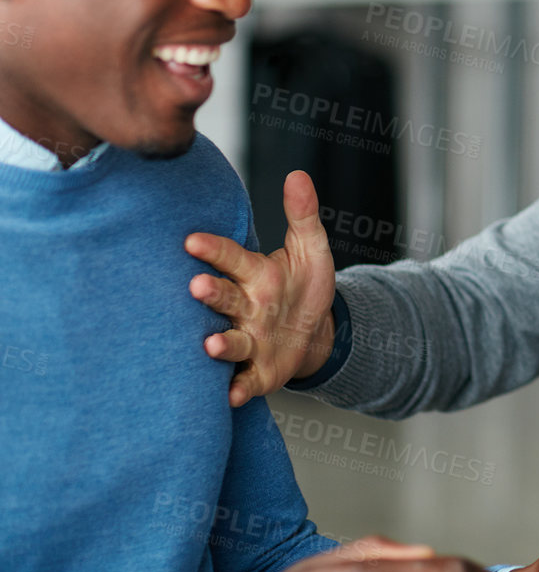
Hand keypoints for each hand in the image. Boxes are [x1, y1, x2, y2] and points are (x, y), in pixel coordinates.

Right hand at [187, 170, 337, 406]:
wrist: (313, 332)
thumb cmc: (303, 285)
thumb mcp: (311, 248)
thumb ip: (302, 215)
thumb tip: (298, 175)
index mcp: (255, 275)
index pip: (232, 258)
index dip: (213, 250)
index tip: (192, 240)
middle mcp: (245, 308)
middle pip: (225, 300)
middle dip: (210, 294)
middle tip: (196, 286)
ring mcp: (250, 341)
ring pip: (231, 341)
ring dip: (221, 344)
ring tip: (211, 344)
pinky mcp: (259, 372)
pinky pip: (247, 381)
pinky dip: (239, 389)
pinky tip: (232, 396)